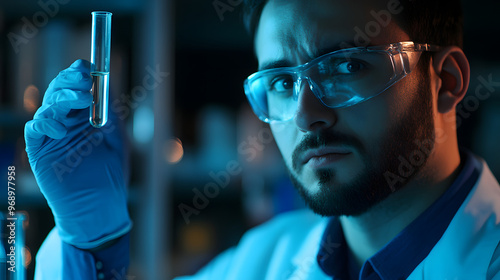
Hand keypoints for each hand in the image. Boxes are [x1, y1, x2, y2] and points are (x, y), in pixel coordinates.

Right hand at [25, 59, 130, 248]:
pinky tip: (62, 127)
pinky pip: (35, 129)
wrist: (101, 207)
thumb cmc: (110, 175)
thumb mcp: (115, 138)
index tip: (88, 68)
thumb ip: (108, 113)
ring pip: (47, 106)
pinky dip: (46, 122)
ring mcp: (51, 137)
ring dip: (62, 98)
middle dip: (70, 81)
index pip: (75, 88)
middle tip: (84, 78)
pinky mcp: (40, 151)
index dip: (78, 75)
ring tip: (82, 99)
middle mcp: (65, 123)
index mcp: (83, 118)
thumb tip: (105, 85)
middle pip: (59, 92)